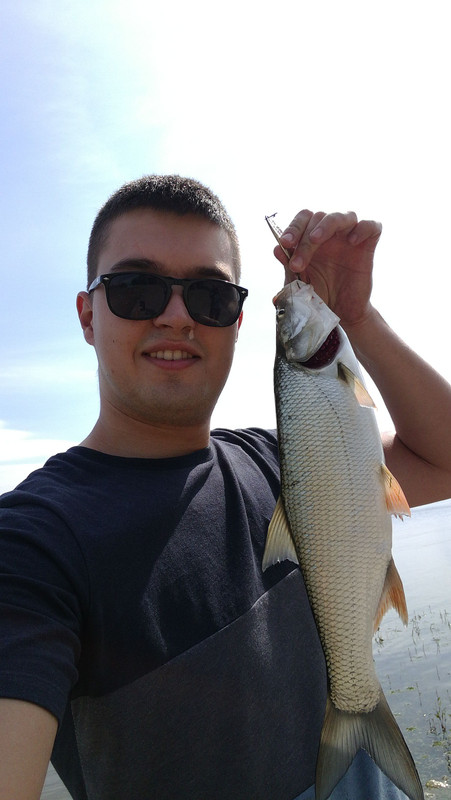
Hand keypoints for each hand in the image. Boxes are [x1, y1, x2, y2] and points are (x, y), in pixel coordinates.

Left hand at [274, 210, 381, 329]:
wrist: (340, 314)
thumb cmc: (318, 296)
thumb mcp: (298, 283)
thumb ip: (288, 265)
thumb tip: (276, 249)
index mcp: (311, 238)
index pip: (303, 218)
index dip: (293, 227)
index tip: (285, 243)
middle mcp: (330, 234)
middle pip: (319, 217)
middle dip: (304, 238)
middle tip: (297, 263)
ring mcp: (349, 238)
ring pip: (343, 216)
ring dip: (327, 224)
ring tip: (315, 240)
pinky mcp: (367, 246)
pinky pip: (372, 226)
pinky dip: (362, 228)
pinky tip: (352, 241)